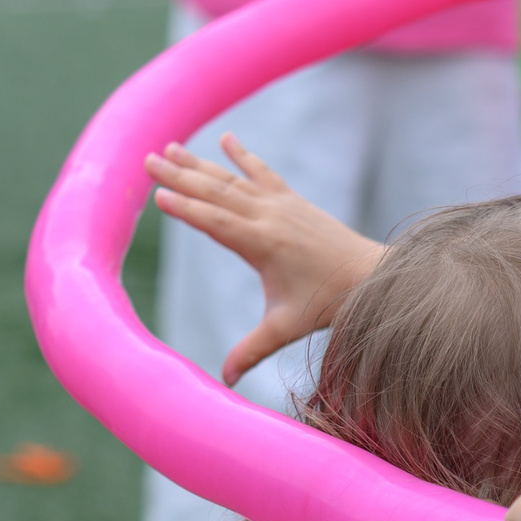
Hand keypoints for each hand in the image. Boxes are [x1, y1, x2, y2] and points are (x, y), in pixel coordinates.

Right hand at [145, 135, 383, 384]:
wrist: (373, 278)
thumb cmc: (327, 304)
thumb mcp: (285, 328)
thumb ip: (251, 350)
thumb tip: (224, 382)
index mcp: (262, 245)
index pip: (216, 223)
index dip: (187, 209)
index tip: (158, 195)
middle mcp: (270, 218)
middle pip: (217, 192)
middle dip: (181, 176)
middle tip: (147, 160)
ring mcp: (282, 205)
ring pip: (234, 179)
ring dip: (201, 163)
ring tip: (171, 146)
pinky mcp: (294, 201)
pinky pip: (264, 173)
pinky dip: (245, 156)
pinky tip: (228, 138)